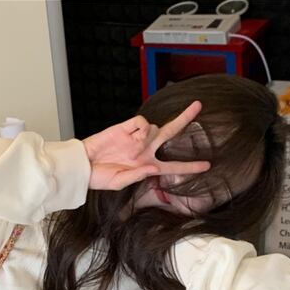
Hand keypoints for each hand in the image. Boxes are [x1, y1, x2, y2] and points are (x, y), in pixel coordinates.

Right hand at [82, 101, 209, 190]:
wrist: (82, 164)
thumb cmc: (98, 178)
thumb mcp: (118, 183)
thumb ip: (136, 176)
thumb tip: (152, 168)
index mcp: (147, 167)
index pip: (173, 167)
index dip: (190, 167)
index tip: (207, 166)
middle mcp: (145, 150)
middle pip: (171, 132)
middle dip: (185, 119)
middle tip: (198, 106)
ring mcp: (136, 138)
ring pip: (155, 128)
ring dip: (147, 136)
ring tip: (130, 148)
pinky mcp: (126, 127)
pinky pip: (142, 122)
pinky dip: (140, 127)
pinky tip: (131, 135)